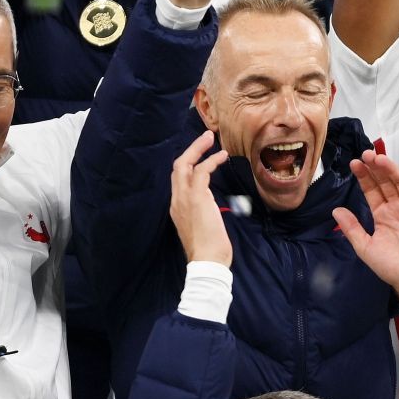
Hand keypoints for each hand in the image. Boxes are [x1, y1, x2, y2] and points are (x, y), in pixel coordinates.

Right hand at [168, 130, 232, 266]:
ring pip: (184, 165)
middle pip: (177, 167)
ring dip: (198, 149)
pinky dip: (211, 161)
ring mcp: (184, 199)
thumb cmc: (209, 248)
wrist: (207, 261)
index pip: (178, 179)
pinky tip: (222, 156)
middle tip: (205, 137)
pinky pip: (201, 171)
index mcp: (177, 207)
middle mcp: (177, 200)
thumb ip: (203, 211)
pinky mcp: (197, 198)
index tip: (202, 154)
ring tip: (211, 138)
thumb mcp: (202, 225)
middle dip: (191, 150)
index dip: (189, 164)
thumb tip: (211, 204)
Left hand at [334, 150, 398, 311]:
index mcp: (381, 214)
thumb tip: (336, 209)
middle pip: (386, 182)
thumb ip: (352, 227)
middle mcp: (396, 207)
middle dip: (376, 168)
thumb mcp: (365, 247)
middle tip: (367, 154)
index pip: (371, 190)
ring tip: (381, 159)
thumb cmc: (390, 266)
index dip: (364, 176)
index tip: (355, 163)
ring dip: (392, 170)